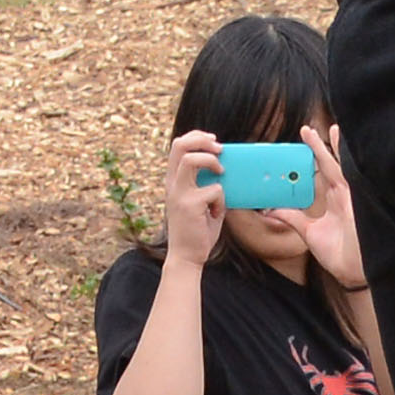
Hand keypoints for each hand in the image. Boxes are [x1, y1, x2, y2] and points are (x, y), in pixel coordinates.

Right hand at [164, 128, 226, 269]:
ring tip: (221, 172)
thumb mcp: (199, 202)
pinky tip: (216, 214)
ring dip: (210, 161)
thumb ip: (204, 185)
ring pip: (190, 159)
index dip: (196, 137)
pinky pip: (214, 190)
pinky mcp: (189, 204)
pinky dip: (221, 200)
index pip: (178, 146)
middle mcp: (172, 184)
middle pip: (180, 145)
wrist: (187, 257)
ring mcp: (179, 193)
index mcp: (173, 181)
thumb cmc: (197, 231)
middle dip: (202, 140)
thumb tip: (222, 169)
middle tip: (219, 148)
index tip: (213, 141)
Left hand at [276, 120, 363, 288]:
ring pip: (342, 167)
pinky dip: (348, 163)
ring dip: (335, 148)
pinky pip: (351, 178)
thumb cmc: (338, 256)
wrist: (354, 272)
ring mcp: (352, 199)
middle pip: (331, 165)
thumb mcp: (308, 233)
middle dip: (320, 147)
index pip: (322, 174)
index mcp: (334, 202)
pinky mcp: (357, 203)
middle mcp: (344, 197)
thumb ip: (292, 218)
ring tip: (331, 129)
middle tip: (307, 129)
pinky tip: (345, 149)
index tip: (303, 142)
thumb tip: (270, 209)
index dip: (314, 158)